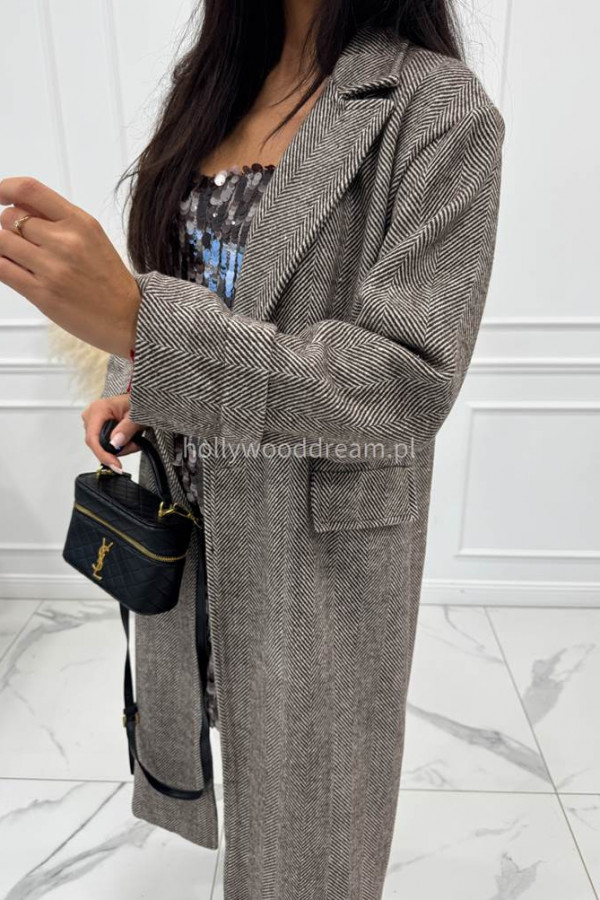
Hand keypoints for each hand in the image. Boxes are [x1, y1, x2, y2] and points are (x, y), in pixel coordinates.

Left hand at [0, 177, 140, 357]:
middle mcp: (66, 241)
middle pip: (10, 218)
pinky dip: (1, 264)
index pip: (30, 190)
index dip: (5, 188)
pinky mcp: (41, 293)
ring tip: (21, 258)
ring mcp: (52, 268)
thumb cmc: (110, 281)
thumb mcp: (92, 237)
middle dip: (8, 227)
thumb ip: (59, 220)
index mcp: (80, 222)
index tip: (0, 195)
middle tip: (21, 240)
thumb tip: (20, 205)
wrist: (129, 317)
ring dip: (4, 248)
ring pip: (1, 242)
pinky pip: (2, 269)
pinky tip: (13, 268)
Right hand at [81, 394, 144, 472]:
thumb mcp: (137, 416)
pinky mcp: (97, 428)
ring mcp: (92, 422)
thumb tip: (115, 443)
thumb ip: (126, 429)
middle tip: (134, 444)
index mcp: (98, 409)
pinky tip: (128, 438)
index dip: (103, 454)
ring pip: (103, 446)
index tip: (115, 465)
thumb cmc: (138, 403)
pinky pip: (105, 443)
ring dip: (121, 448)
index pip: (93, 438)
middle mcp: (91, 415)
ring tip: (134, 438)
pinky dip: (119, 445)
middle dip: (119, 449)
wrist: (140, 400)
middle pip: (98, 445)